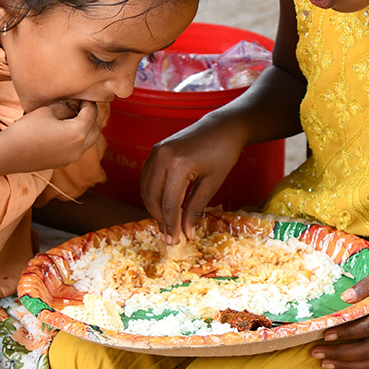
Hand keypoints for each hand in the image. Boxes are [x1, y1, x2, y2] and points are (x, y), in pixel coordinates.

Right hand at [0, 100, 101, 172]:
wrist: (9, 153)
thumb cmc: (26, 129)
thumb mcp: (47, 111)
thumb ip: (64, 108)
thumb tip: (72, 109)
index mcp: (78, 132)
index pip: (92, 113)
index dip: (89, 102)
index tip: (83, 96)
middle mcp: (79, 148)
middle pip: (96, 131)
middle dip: (91, 118)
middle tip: (80, 108)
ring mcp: (71, 158)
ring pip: (87, 143)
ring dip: (84, 131)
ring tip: (70, 120)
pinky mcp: (61, 163)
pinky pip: (76, 150)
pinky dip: (75, 140)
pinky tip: (61, 132)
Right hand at [140, 117, 245, 242]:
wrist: (221, 127)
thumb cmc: (222, 154)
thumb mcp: (211, 184)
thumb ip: (195, 209)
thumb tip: (186, 233)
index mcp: (177, 165)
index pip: (168, 204)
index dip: (171, 225)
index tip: (176, 241)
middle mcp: (161, 157)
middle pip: (152, 198)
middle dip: (160, 220)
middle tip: (170, 238)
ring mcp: (155, 152)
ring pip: (146, 190)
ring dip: (154, 209)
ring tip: (167, 225)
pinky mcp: (155, 151)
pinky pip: (147, 178)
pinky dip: (153, 195)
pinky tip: (164, 207)